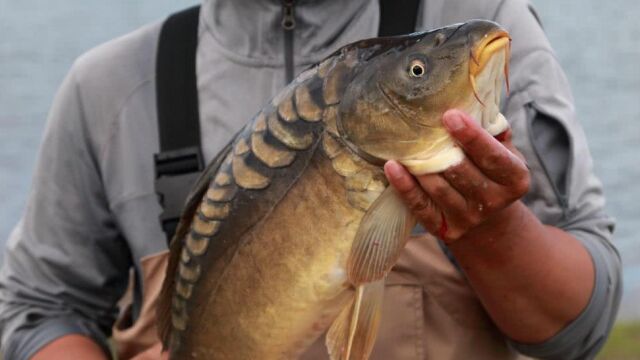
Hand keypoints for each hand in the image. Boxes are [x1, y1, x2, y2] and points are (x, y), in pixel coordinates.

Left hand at [385, 109, 529, 242]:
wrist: (488, 220)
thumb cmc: (491, 171)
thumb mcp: (504, 152)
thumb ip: (493, 130)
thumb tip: (472, 101)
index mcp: (514, 178)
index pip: (493, 156)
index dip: (472, 136)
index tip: (450, 115)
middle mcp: (494, 201)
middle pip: (462, 172)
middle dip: (441, 150)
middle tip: (420, 126)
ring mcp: (468, 218)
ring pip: (439, 188)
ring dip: (420, 166)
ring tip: (404, 144)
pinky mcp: (444, 228)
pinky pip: (420, 206)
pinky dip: (404, 186)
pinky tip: (392, 167)